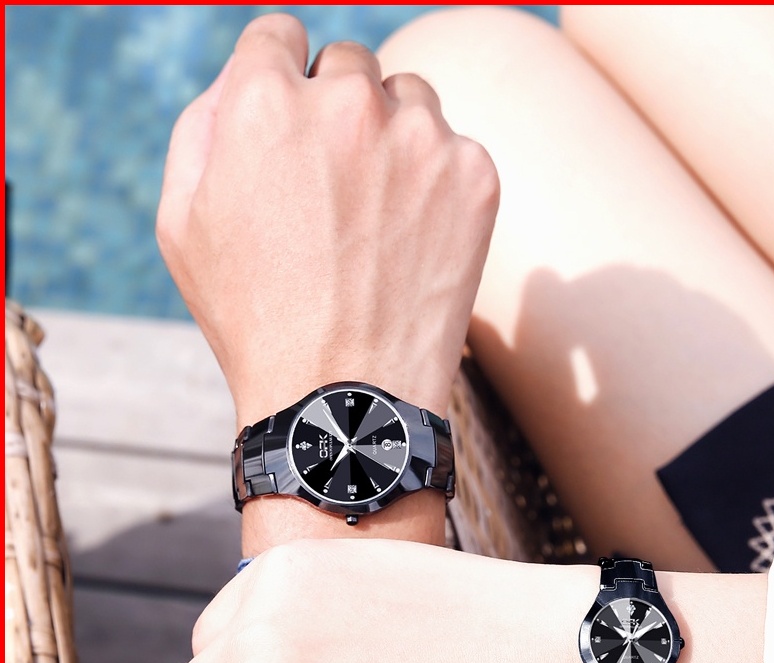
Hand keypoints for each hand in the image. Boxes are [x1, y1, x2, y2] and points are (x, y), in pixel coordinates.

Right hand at [157, 14, 498, 428]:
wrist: (346, 398)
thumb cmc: (254, 320)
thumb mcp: (182, 222)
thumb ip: (204, 125)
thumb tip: (247, 78)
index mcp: (262, 100)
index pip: (279, 36)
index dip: (281, 81)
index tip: (294, 125)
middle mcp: (345, 101)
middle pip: (347, 64)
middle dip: (337, 112)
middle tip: (334, 190)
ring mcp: (419, 137)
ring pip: (408, 99)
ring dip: (393, 138)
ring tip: (377, 220)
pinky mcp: (474, 176)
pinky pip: (455, 150)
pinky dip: (439, 184)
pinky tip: (417, 242)